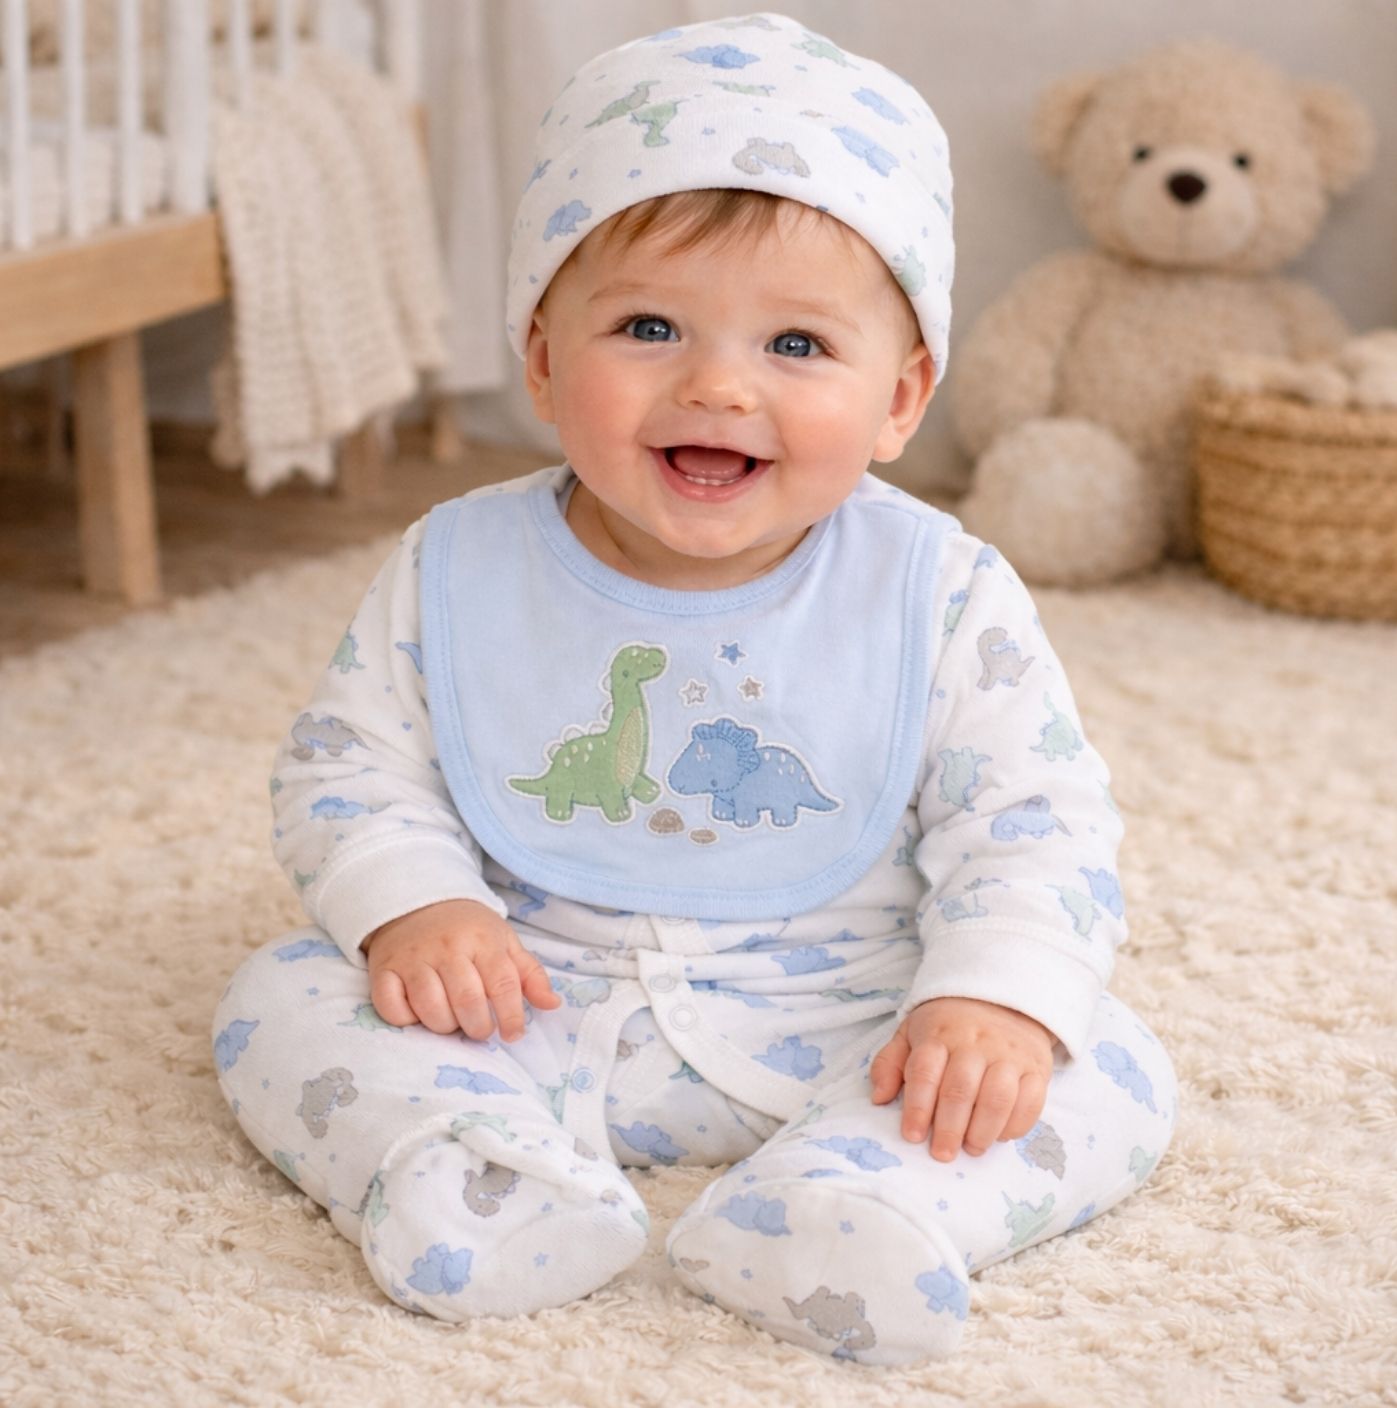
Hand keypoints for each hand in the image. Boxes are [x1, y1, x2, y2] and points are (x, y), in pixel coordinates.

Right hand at [362, 899, 561, 1040]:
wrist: (416, 901)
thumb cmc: (467, 929)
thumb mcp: (503, 942)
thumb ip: (529, 974)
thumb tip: (552, 1005)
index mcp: (482, 941)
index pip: (503, 984)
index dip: (512, 1017)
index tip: (513, 1034)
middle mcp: (447, 948)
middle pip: (467, 1001)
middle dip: (478, 1027)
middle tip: (480, 1029)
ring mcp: (413, 958)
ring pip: (430, 1009)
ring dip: (444, 1026)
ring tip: (452, 1021)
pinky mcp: (383, 969)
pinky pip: (391, 1007)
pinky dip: (406, 1019)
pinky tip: (418, 1013)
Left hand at [869, 996, 1054, 1160]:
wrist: (1001, 1000)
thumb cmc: (948, 1026)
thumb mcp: (910, 1033)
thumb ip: (890, 1064)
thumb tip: (878, 1098)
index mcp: (939, 1034)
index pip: (925, 1072)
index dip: (917, 1107)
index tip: (912, 1136)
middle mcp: (975, 1043)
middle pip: (961, 1089)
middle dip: (949, 1127)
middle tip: (942, 1153)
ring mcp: (1009, 1055)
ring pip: (998, 1098)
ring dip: (983, 1131)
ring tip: (970, 1149)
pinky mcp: (1036, 1068)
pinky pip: (1031, 1101)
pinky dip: (1016, 1125)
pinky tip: (999, 1136)